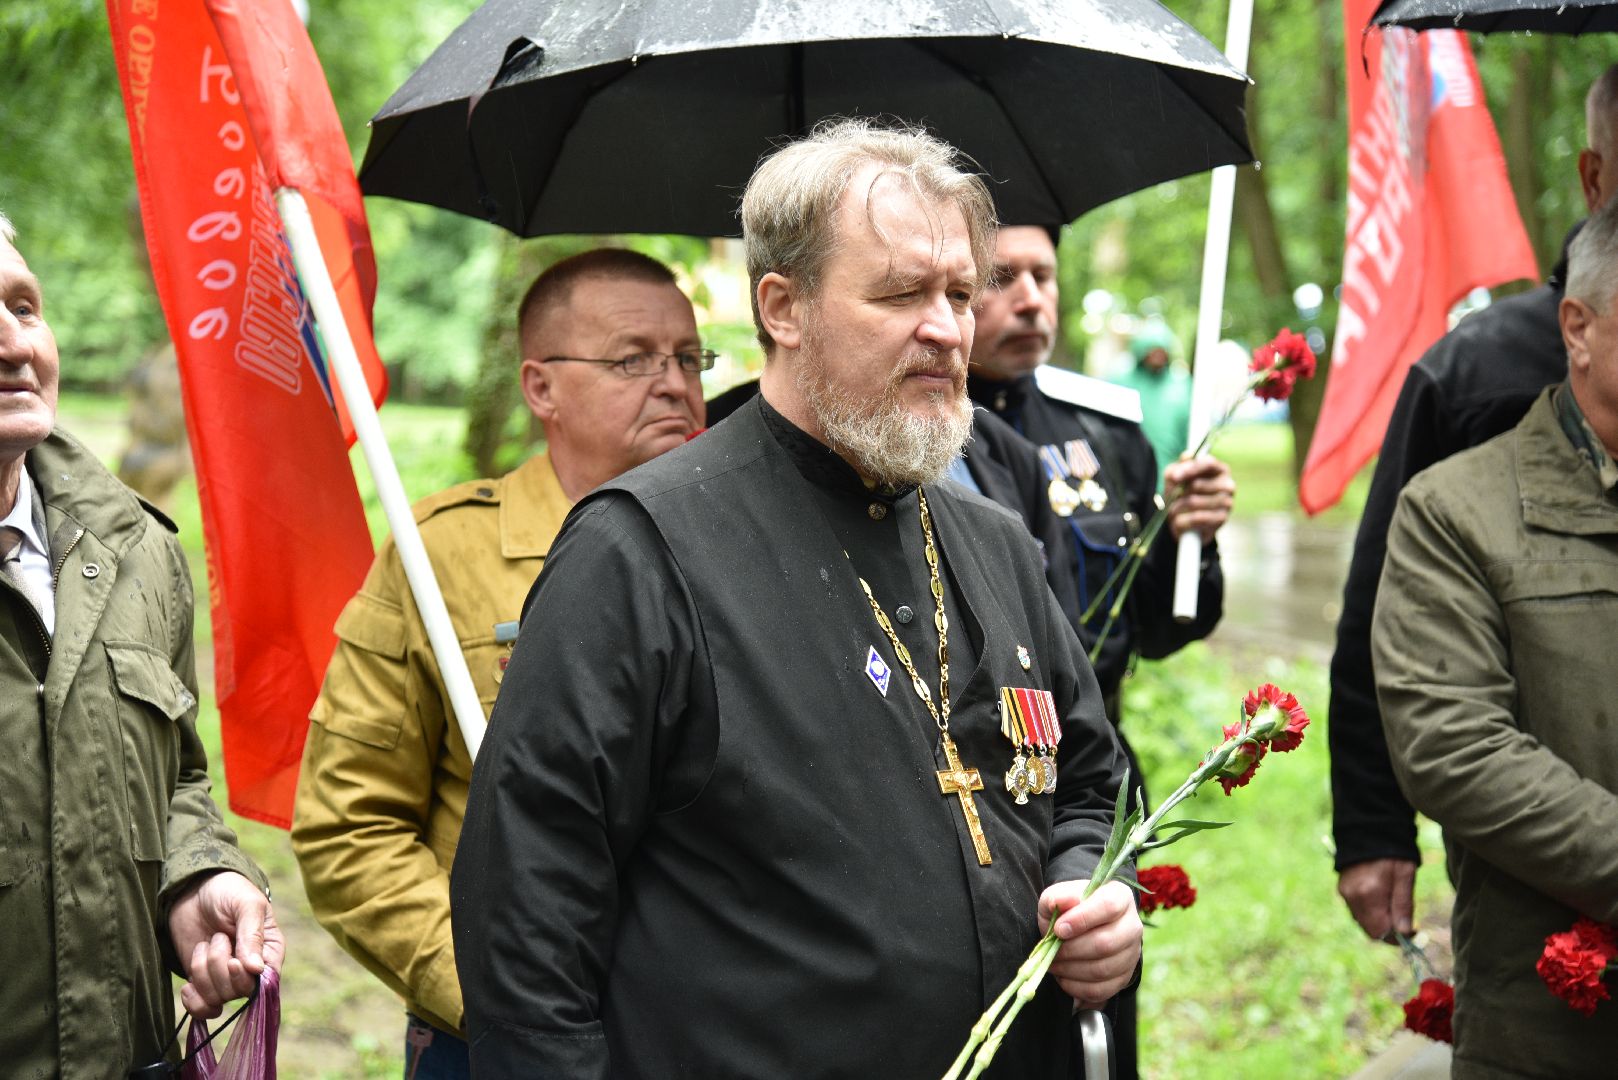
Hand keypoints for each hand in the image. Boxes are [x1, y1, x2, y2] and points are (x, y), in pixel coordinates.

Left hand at [167, 871, 283, 1017]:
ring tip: (204, 945)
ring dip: (202, 972)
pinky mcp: (203, 984)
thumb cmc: (228, 891)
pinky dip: (193, 1001)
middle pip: (239, 992)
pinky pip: (203, 1010)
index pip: (267, 981)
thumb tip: (256, 970)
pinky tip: (188, 984)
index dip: (246, 978)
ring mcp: (225, 978)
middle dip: (219, 967)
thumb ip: (252, 934)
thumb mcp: (246, 904)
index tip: (233, 962)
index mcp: (270, 951)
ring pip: (217, 998)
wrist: (194, 889)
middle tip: (217, 938)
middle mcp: (250, 970)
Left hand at [1038, 879, 1141, 1008]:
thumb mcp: (1058, 897)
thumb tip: (1064, 902)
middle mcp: (1132, 925)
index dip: (1082, 919)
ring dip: (1071, 969)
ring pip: (1103, 969)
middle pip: (1106, 943)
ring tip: (1054, 963)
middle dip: (1071, 950)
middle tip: (1051, 950)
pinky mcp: (1123, 978)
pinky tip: (1063, 976)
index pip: (1108, 906)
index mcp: (1120, 897)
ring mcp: (1131, 954)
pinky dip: (1076, 987)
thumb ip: (1057, 897)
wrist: (1082, 928)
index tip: (1059, 929)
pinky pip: (1101, 990)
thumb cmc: (1070, 910)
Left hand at [1163, 456, 1234, 542]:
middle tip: (1171, 499)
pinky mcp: (1222, 519)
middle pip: (1197, 485)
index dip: (1190, 469)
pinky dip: (1182, 520)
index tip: (1174, 477)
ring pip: (1193, 502)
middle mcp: (1228, 484)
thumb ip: (1179, 466)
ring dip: (1177, 508)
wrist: (1186, 521)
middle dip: (1178, 493)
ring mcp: (1227, 502)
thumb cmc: (1182, 494)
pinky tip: (1180, 521)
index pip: (1208, 463)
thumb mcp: (1175, 476)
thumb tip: (1186, 457)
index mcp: (1219, 469)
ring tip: (1174, 510)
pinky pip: (1196, 518)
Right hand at [1337, 858, 1416, 941]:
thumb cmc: (1392, 852)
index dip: (1398, 938)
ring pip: (1363, 922)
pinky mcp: (1343, 889)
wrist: (1368, 830)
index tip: (1414, 932)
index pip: (1381, 931)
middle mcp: (1353, 896)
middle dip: (1389, 931)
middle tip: (1407, 922)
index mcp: (1370, 893)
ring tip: (1395, 908)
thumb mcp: (1405, 875)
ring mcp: (1345, 893)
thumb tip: (1406, 932)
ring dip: (1380, 922)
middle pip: (1371, 930)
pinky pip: (1357, 911)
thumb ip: (1403, 905)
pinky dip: (1371, 913)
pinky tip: (1382, 900)